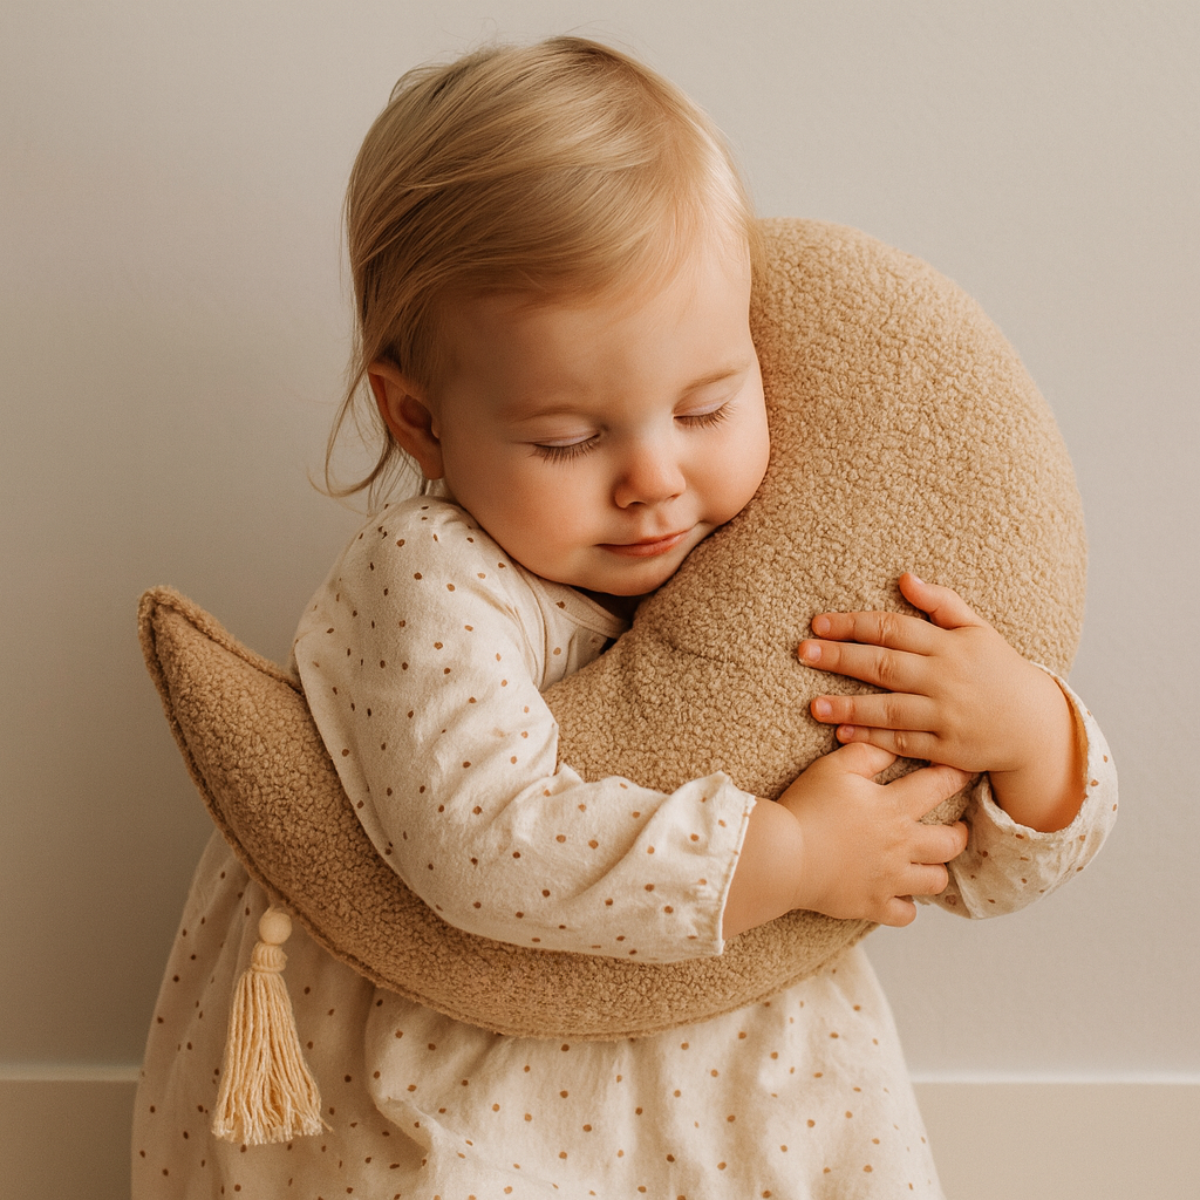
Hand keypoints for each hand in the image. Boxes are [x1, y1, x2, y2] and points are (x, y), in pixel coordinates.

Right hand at [776, 743, 970, 925]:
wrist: (783, 854)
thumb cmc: (807, 806)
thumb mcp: (833, 767)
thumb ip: (867, 752)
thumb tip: (893, 746)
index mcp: (894, 807)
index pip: (940, 785)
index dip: (956, 775)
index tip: (962, 773)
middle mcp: (901, 844)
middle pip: (951, 842)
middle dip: (959, 833)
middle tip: (954, 827)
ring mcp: (890, 879)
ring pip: (936, 881)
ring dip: (935, 870)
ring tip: (928, 862)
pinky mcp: (873, 904)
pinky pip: (906, 914)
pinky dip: (907, 906)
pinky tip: (899, 894)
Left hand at [798, 573, 1084, 830]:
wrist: (1036, 724)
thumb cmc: (999, 670)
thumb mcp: (978, 629)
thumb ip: (941, 603)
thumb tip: (904, 578)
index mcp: (950, 645)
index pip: (893, 628)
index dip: (854, 625)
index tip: (819, 623)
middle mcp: (945, 678)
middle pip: (884, 665)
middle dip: (841, 657)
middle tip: (804, 652)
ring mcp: (946, 715)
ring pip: (889, 708)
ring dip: (849, 706)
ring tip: (815, 705)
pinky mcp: (946, 748)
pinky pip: (903, 742)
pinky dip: (872, 738)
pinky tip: (842, 735)